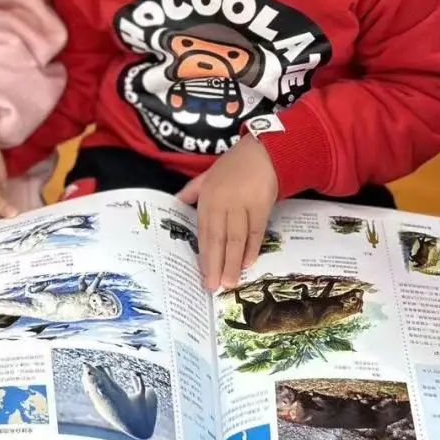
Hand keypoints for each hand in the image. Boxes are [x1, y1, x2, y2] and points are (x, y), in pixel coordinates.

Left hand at [179, 134, 278, 291]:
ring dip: (232, 262)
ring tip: (229, 282)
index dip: (203, 254)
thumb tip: (176, 202)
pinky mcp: (261, 206)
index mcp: (207, 197)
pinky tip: (247, 263)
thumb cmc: (234, 165)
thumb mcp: (208, 175)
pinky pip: (255, 232)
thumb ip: (193, 191)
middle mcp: (222, 202)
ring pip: (236, 238)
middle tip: (213, 287)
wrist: (263, 152)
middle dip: (215, 265)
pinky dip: (251, 248)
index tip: (203, 274)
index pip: (203, 231)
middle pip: (217, 238)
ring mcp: (242, 204)